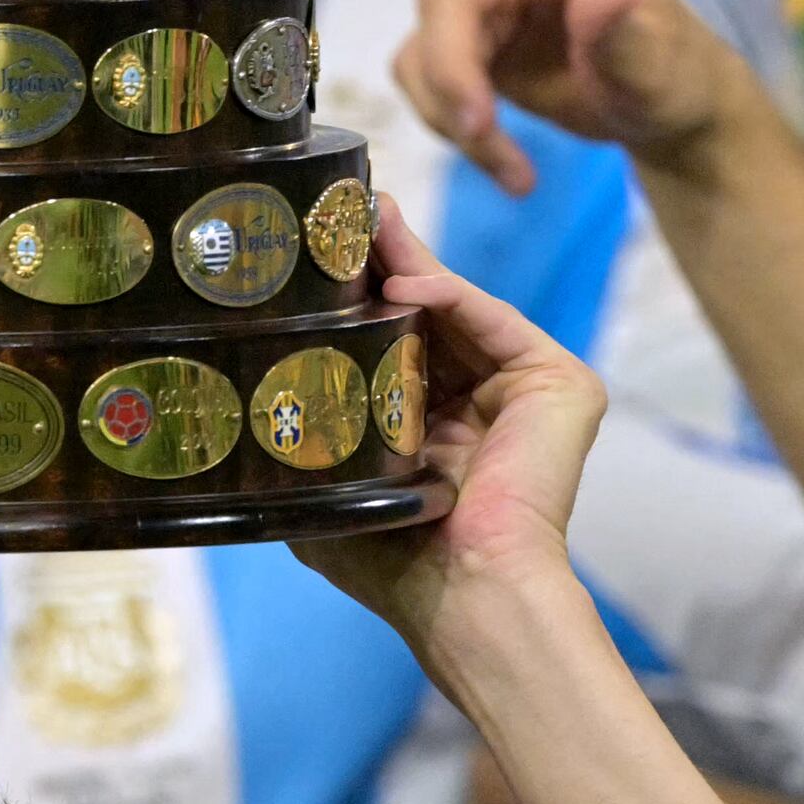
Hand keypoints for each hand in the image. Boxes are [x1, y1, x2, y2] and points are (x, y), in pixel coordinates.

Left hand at [294, 210, 609, 639]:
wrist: (466, 594)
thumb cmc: (396, 565)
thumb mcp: (333, 492)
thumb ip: (305, 441)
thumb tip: (242, 400)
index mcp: (436, 429)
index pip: (397, 346)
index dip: (359, 300)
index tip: (317, 252)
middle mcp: (486, 404)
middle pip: (430, 313)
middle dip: (384, 260)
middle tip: (342, 210)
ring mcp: (526, 391)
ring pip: (460, 306)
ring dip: (408, 262)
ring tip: (361, 223)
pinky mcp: (562, 383)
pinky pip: (494, 320)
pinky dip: (448, 295)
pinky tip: (399, 284)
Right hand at [364, 0, 768, 193]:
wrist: (661, 111)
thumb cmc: (671, 71)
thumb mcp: (659, 61)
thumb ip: (626, 30)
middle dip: (452, 70)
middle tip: (480, 130)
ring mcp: (484, 10)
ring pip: (425, 53)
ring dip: (454, 116)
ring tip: (515, 171)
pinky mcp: (469, 57)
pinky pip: (431, 90)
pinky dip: (458, 135)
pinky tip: (508, 169)